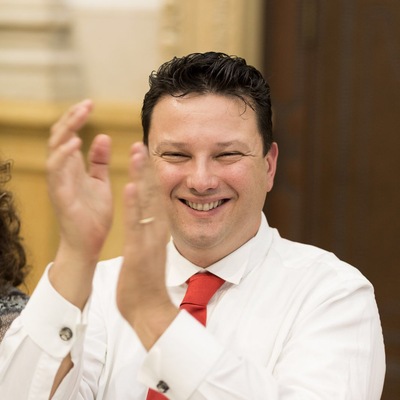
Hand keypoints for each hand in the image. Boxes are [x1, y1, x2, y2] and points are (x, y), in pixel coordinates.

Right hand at [47, 100, 112, 306]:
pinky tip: (76, 141)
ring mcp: (59, 183)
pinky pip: (56, 171)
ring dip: (67, 130)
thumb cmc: (93, 214)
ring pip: (55, 149)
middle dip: (72, 118)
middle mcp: (62, 172)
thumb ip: (99, 161)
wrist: (88, 244)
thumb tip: (103, 136)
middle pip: (60, 137)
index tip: (90, 104)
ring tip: (81, 114)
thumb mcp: (99, 182)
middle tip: (87, 104)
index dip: (77, 119)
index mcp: (72, 168)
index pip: (69, 136)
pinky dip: (63, 154)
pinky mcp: (60, 196)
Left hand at [116, 143, 177, 348]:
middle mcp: (156, 231)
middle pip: (153, 193)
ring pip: (147, 203)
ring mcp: (149, 240)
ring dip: (143, 176)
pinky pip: (137, 225)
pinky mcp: (140, 252)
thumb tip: (149, 221)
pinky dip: (135, 205)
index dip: (149, 175)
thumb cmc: (146, 282)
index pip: (154, 197)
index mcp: (156, 231)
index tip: (143, 155)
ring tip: (137, 152)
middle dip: (146, 167)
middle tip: (141, 142)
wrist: (150, 310)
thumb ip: (150, 234)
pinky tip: (132, 186)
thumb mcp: (149, 252)